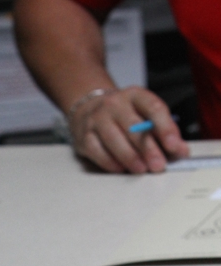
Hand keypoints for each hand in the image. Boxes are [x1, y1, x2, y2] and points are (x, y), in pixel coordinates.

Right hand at [69, 86, 188, 172]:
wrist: (87, 109)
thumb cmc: (122, 115)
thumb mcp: (143, 114)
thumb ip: (163, 131)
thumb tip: (181, 151)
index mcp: (135, 95)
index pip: (153, 108)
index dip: (166, 128)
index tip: (174, 146)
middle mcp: (114, 104)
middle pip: (133, 127)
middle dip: (148, 148)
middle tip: (158, 165)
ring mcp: (97, 120)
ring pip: (114, 140)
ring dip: (130, 157)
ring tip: (141, 169)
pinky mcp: (84, 136)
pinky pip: (98, 151)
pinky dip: (110, 162)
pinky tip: (121, 169)